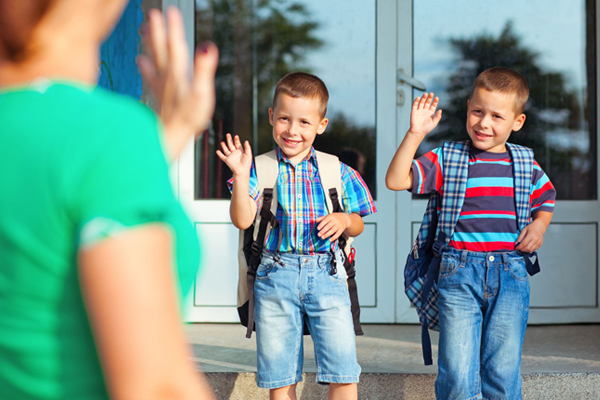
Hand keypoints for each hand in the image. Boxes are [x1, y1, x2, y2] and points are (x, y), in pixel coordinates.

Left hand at [138, 7, 218, 159]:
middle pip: (161, 49)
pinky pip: (150, 76)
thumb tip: (207, 46)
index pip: (176, 45)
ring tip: (143, 28)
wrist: (169, 138)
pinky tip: (139, 60)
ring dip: (150, 43)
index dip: (174, 28)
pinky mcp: (159, 96)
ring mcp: (161, 87)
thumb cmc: (187, 119)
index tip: (171, 11)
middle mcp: (167, 77)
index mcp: (178, 74)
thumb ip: (204, 70)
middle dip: (157, 30)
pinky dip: (145, 66)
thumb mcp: (202, 94)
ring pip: (154, 58)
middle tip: (152, 13)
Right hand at [216, 133, 252, 176]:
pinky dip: (219, 154)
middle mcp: (235, 153)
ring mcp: (231, 156)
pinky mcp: (227, 160)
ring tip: (222, 142)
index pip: (237, 144)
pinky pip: (222, 156)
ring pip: (226, 150)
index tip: (236, 136)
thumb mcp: (249, 154)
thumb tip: (246, 141)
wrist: (242, 171)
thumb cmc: (246, 164)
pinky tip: (217, 151)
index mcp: (240, 151)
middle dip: (229, 140)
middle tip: (228, 134)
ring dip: (224, 146)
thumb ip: (247, 147)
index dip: (236, 140)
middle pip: (231, 145)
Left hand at [316, 213, 350, 241]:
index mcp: (331, 216)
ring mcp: (339, 225)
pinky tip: (330, 240)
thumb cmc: (334, 217)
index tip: (317, 228)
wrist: (345, 218)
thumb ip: (322, 218)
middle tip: (318, 235)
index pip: (326, 220)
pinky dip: (334, 237)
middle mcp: (335, 221)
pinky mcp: (341, 230)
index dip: (321, 224)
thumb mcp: (328, 216)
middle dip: (323, 231)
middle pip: (329, 226)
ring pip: (333, 230)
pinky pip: (338, 234)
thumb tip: (315, 220)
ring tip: (322, 237)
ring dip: (327, 234)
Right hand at [408, 93, 441, 137]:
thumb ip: (438, 116)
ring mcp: (419, 111)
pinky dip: (416, 101)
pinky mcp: (414, 112)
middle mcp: (425, 111)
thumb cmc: (426, 128)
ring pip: (421, 102)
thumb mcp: (434, 122)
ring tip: (425, 94)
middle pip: (427, 102)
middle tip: (431, 94)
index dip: (435, 101)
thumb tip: (440, 110)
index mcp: (430, 113)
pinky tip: (418, 97)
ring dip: (423, 98)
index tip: (436, 98)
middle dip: (429, 98)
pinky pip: (414, 105)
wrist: (418, 132)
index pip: (433, 105)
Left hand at [515, 220, 544, 252]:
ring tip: (522, 248)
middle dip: (522, 250)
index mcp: (531, 235)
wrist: (539, 227)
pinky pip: (534, 249)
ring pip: (531, 250)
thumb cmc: (531, 228)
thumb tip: (516, 244)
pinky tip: (527, 247)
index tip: (516, 248)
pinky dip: (529, 250)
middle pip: (528, 248)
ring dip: (525, 250)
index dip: (519, 247)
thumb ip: (520, 238)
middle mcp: (536, 239)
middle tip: (519, 248)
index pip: (524, 244)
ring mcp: (539, 242)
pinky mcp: (540, 244)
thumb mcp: (523, 231)